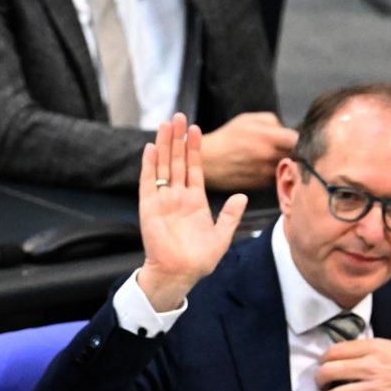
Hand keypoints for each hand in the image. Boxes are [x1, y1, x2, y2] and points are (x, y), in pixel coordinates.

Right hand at [137, 114, 246, 310]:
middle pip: (177, 161)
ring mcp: (163, 200)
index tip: (195, 130)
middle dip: (178, 139)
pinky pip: (148, 183)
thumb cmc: (199, 260)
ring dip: (164, 145)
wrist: (180, 274)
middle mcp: (178, 197)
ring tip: (166, 125)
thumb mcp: (222, 236)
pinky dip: (149, 166)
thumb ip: (230, 215)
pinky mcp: (150, 207)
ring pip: (163, 166)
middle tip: (179, 116)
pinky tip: (151, 149)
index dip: (195, 149)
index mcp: (195, 201)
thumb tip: (242, 196)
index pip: (195, 168)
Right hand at [198, 111, 296, 190]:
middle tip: (284, 148)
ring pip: (286, 168)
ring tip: (269, 159)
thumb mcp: (247, 119)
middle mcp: (269, 156)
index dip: (299, 138)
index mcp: (268, 137)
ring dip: (283, 164)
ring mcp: (265, 172)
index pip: (298, 139)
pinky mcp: (260, 185)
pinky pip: (275, 178)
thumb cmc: (227, 138)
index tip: (294, 139)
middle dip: (292, 151)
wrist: (208, 161)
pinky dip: (272, 174)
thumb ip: (271, 121)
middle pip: (295, 155)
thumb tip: (286, 130)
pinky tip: (261, 168)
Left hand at [316, 338, 390, 390]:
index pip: (334, 351)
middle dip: (319, 379)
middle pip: (328, 371)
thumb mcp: (390, 347)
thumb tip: (342, 356)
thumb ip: (367, 350)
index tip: (323, 365)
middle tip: (321, 383)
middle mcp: (370, 365)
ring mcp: (374, 386)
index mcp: (372, 347)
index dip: (323, 360)